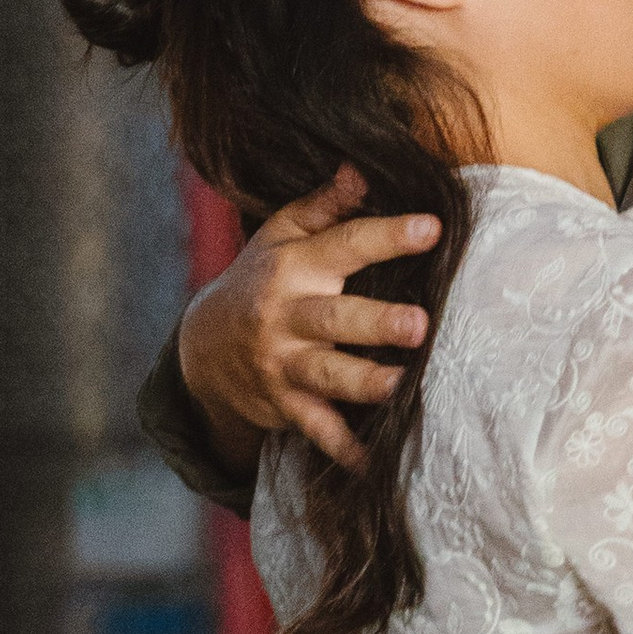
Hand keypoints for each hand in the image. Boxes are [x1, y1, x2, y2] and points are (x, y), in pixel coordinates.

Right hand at [176, 167, 443, 471]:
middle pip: (335, 319)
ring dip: (363, 384)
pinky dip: (342, 450)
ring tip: (399, 385)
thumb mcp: (279, 236)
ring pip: (327, 377)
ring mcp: (283, 365)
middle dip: (375, 323)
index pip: (344, 247)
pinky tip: (373, 465)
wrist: (201, 348)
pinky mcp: (284, 406)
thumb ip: (324, 206)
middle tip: (418, 324)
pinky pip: (315, 431)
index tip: (431, 228)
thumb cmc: (259, 281)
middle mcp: (286, 317)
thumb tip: (362, 168)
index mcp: (292, 268)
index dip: (387, 237)